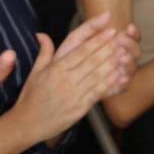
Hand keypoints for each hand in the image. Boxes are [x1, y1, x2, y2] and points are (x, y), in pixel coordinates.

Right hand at [12, 14, 135, 145]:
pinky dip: (110, 83)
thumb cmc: (31, 97)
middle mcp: (66, 80)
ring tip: (125, 53)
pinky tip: (120, 75)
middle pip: (92, 60)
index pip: (81, 50)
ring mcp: (74, 94)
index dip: (97, 39)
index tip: (109, 29)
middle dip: (109, 48)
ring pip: (98, 75)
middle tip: (122, 38)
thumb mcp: (34, 72)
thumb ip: (44, 53)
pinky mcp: (80, 108)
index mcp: (55, 69)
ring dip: (113, 63)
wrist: (28, 123)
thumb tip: (42, 34)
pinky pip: (98, 93)